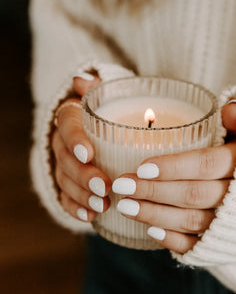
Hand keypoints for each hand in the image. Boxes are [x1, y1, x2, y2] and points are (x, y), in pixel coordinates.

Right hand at [52, 73, 110, 221]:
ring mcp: (64, 163)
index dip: (75, 139)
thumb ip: (98, 90)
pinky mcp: (68, 182)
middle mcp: (64, 141)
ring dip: (82, 195)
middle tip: (105, 187)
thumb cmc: (111, 115)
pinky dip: (76, 208)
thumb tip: (81, 81)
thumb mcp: (109, 98)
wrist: (103, 133)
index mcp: (72, 118)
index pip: (67, 124)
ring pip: (65, 180)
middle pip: (66, 158)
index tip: (89, 153)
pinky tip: (90, 216)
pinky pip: (66, 197)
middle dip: (84, 175)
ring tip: (103, 205)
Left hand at [113, 101, 235, 252]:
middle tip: (122, 186)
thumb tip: (231, 106)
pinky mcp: (221, 242)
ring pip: (190, 220)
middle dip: (153, 191)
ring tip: (125, 206)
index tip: (141, 167)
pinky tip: (150, 231)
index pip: (205, 165)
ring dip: (155, 214)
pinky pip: (197, 245)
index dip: (173, 167)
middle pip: (192, 193)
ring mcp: (229, 223)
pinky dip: (173, 240)